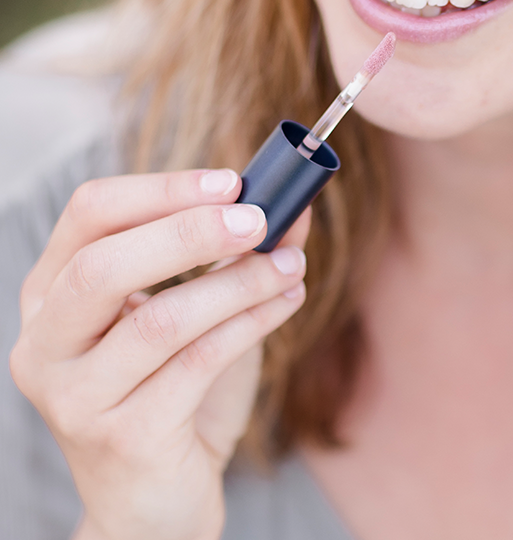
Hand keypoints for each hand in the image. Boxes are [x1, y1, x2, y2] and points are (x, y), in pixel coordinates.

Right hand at [10, 169, 309, 539]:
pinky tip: (286, 302)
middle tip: (259, 219)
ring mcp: (76, 397)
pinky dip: (250, 324)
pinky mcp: (121, 439)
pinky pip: (196, 365)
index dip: (161, 188)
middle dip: (190, 232)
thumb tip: (294, 200)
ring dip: (238, 283)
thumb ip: (238, 254)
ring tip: (291, 264)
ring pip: (159, 320)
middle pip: (104, 265)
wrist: (155, 503)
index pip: (89, 214)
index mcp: (52, 295)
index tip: (231, 180)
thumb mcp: (200, 311)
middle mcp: (46, 344)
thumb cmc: (173, 394)